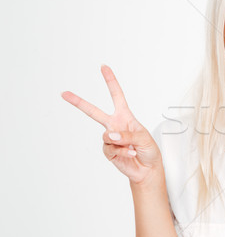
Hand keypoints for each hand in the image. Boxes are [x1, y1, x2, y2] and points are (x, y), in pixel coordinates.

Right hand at [61, 65, 162, 183]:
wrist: (148, 169)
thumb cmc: (149, 150)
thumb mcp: (144, 138)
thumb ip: (127, 135)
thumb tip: (109, 135)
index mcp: (125, 116)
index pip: (117, 96)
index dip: (110, 81)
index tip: (103, 67)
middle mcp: (115, 125)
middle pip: (94, 112)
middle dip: (79, 102)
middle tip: (64, 93)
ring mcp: (110, 139)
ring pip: (107, 136)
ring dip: (121, 142)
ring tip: (132, 147)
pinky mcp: (108, 152)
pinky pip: (111, 149)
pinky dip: (123, 152)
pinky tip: (130, 154)